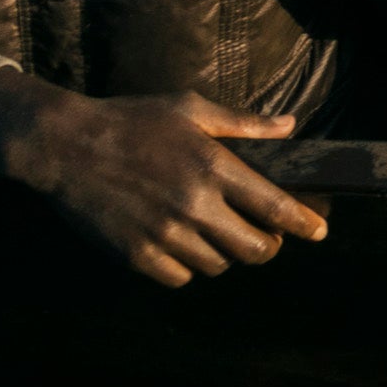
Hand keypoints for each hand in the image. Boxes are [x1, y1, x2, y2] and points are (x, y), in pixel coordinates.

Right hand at [0, 70, 329, 286]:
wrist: (66, 146)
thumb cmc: (133, 120)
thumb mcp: (191, 110)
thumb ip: (243, 123)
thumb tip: (288, 126)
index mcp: (213, 167)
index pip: (274, 206)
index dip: (303, 223)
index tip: (320, 231)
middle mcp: (194, 205)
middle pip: (252, 248)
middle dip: (268, 247)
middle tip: (267, 238)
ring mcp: (164, 234)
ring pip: (217, 266)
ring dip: (226, 255)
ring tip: (221, 236)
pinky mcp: (136, 255)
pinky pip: (179, 277)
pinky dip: (189, 267)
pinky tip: (185, 247)